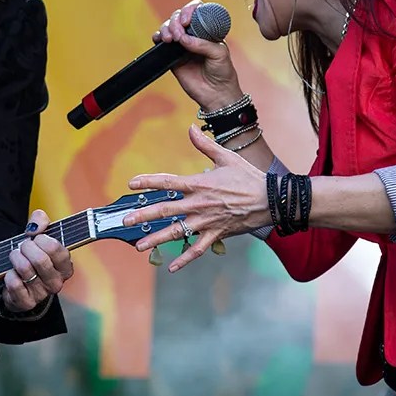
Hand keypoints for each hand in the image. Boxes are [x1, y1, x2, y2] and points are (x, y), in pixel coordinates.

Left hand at [2, 208, 75, 311]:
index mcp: (65, 266)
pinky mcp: (27, 302)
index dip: (42, 239)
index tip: (36, 238)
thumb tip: (36, 225)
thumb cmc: (32, 257)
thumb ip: (40, 222)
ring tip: (15, 256)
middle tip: (23, 247)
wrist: (18, 284)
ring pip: (25, 269)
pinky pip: (14, 283)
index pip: (56, 249)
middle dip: (26, 247)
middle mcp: (57, 282)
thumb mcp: (39, 237)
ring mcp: (42, 294)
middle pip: (40, 259)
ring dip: (15, 258)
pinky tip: (11, 273)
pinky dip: (9, 274)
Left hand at [121, 125, 271, 271]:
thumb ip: (205, 145)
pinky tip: (172, 267)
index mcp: (199, 184)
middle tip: (125, 220)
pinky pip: (198, 249)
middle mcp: (199, 204)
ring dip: (157, 239)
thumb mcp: (226, 157)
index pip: (167, 182)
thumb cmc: (248, 177)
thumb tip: (191, 128)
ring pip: (177, 232)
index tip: (131, 184)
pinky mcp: (217, 234)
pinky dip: (185, 259)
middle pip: (166, 210)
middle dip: (143, 215)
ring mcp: (207, 221)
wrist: (271, 200)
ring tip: (139, 246)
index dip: (148, 182)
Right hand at [155, 0, 243, 110]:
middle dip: (176, 21)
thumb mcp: (219, 54)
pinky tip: (161, 40)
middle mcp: (194, 34)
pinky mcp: (172, 56)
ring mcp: (182, 44)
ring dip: (167, 28)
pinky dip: (158, 37)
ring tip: (171, 39)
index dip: (190, 10)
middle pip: (179, 16)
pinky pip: (160, 42)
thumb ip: (202, 44)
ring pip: (169, 26)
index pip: (197, 11)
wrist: (216, 94)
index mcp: (207, 30)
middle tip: (179, 35)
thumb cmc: (223, 72)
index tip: (187, 20)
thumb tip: (183, 39)